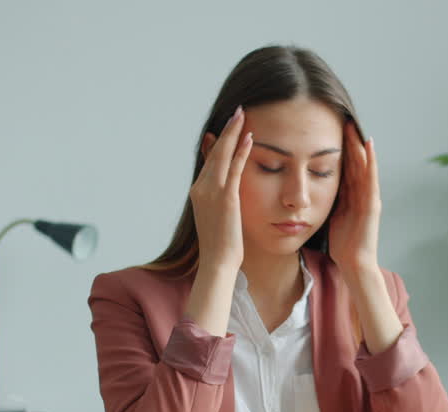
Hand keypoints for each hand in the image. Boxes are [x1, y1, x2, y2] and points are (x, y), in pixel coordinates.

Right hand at [189, 106, 251, 271]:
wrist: (217, 262)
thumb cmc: (221, 246)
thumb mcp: (217, 219)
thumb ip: (219, 202)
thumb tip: (226, 196)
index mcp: (198, 192)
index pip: (209, 161)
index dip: (217, 143)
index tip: (224, 128)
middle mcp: (201, 188)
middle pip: (214, 153)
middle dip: (226, 131)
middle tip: (236, 112)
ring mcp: (212, 192)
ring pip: (222, 155)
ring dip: (233, 133)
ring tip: (242, 115)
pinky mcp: (226, 197)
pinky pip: (234, 168)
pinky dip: (241, 151)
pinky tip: (249, 137)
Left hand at [326, 121, 380, 274]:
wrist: (354, 264)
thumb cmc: (342, 244)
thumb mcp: (332, 215)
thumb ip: (330, 200)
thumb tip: (313, 188)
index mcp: (352, 196)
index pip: (345, 167)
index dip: (339, 150)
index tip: (330, 131)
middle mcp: (363, 193)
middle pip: (355, 162)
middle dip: (348, 142)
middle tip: (342, 119)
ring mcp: (370, 197)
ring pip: (363, 165)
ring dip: (359, 145)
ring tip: (353, 126)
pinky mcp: (373, 203)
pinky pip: (371, 178)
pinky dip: (370, 161)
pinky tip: (367, 145)